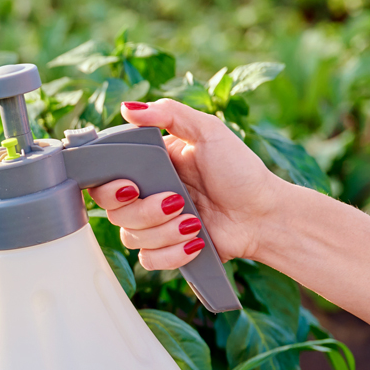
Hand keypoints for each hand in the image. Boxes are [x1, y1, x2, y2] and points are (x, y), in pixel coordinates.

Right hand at [86, 99, 284, 270]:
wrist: (264, 214)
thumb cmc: (240, 171)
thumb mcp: (208, 131)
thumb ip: (168, 114)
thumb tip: (127, 109)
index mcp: (148, 167)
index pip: (104, 181)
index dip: (109, 189)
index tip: (131, 187)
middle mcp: (145, 197)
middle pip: (113, 212)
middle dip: (144, 211)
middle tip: (176, 201)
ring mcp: (154, 226)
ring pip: (130, 237)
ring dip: (164, 232)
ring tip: (195, 221)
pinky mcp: (166, 251)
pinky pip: (148, 260)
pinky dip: (171, 253)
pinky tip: (195, 241)